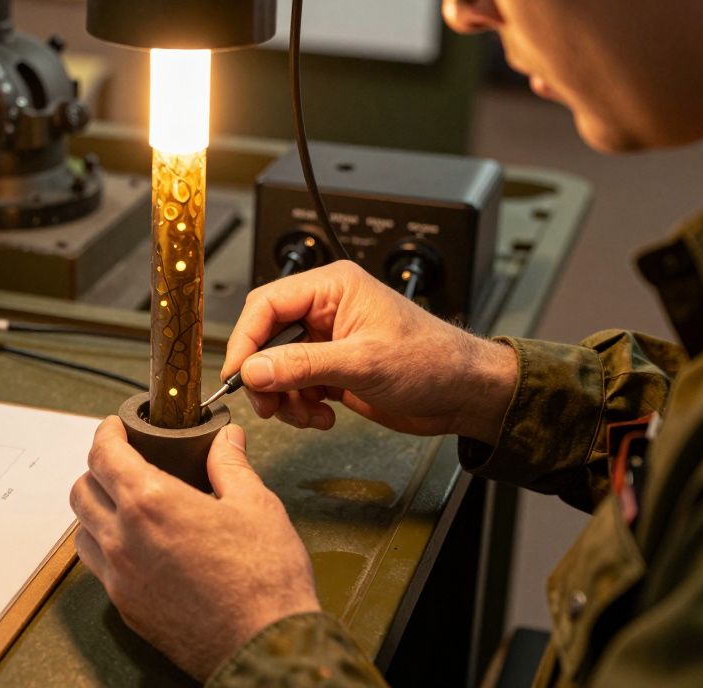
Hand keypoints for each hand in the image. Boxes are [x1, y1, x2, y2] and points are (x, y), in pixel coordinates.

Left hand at [71, 417, 319, 680]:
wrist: (264, 645)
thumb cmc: (264, 579)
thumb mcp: (255, 505)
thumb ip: (231, 465)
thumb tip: (227, 439)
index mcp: (151, 502)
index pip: (104, 454)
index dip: (107, 433)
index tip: (116, 428)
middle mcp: (123, 539)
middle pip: (82, 490)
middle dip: (97, 469)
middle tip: (122, 462)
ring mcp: (120, 577)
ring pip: (82, 531)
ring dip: (96, 511)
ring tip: (125, 504)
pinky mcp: (126, 607)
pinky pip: (99, 568)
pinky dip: (106, 548)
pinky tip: (136, 545)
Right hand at [223, 261, 515, 443]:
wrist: (465, 394)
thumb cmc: (435, 361)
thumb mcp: (364, 362)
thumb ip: (303, 365)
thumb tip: (254, 369)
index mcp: (332, 288)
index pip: (266, 305)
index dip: (245, 340)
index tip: (237, 374)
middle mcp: (325, 309)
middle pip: (265, 337)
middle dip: (264, 375)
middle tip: (268, 404)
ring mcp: (327, 340)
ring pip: (276, 367)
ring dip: (284, 397)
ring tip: (306, 414)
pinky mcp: (332, 368)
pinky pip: (294, 386)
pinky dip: (300, 407)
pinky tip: (324, 415)